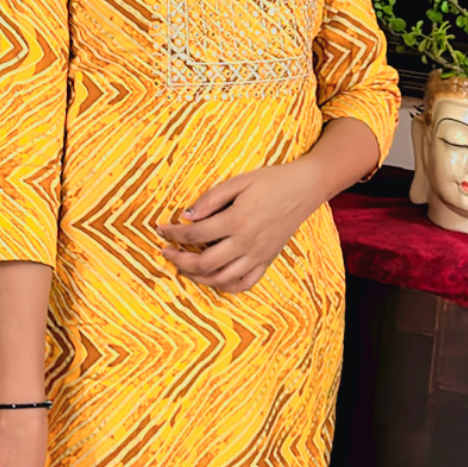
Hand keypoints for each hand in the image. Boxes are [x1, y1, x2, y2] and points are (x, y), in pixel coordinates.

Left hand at [157, 160, 322, 293]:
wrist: (306, 187)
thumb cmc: (271, 180)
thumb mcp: (238, 181)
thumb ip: (210, 200)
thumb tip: (186, 216)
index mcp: (237, 220)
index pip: (194, 234)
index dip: (173, 234)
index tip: (161, 230)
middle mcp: (247, 243)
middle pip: (204, 263)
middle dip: (179, 260)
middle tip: (166, 252)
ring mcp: (258, 255)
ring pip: (222, 279)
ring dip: (197, 277)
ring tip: (184, 267)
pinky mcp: (267, 260)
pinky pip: (245, 284)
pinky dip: (226, 286)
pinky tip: (213, 277)